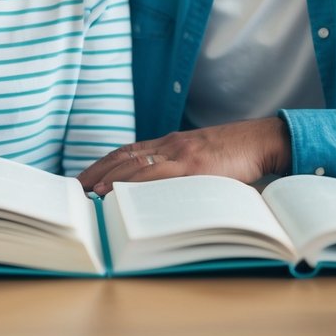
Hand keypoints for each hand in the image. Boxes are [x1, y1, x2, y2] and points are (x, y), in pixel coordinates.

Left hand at [76, 117, 291, 194]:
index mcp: (171, 143)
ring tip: (90, 192)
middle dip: (96, 171)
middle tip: (75, 188)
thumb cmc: (234, 154)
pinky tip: (119, 190)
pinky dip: (134, 182)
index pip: (127, 151)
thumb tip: (161, 194)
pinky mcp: (194, 165)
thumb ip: (181, 170)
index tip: (84, 177)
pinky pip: (158, 175)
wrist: (260, 141)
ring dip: (109, 178)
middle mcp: (170, 145)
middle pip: (123, 156)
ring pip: (136, 164)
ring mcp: (180, 154)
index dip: (103, 163)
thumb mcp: (202, 158)